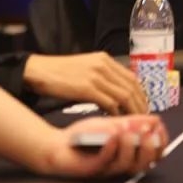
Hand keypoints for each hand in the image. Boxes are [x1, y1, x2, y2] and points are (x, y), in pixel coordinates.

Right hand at [23, 52, 147, 114]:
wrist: (39, 71)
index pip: (132, 77)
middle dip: (140, 104)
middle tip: (143, 119)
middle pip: (131, 87)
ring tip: (133, 123)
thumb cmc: (60, 73)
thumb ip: (102, 75)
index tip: (143, 106)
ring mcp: (95, 76)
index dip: (140, 94)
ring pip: (123, 95)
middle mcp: (103, 65)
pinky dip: (116, 113)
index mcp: (104, 59)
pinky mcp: (87, 88)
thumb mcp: (86, 67)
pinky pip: (109, 102)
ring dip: (131, 111)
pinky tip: (116, 120)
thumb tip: (117, 91)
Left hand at [38, 115, 167, 177]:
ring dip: (129, 145)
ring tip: (127, 129)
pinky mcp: (93, 170)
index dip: (160, 143)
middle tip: (146, 132)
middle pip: (144, 164)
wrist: (58, 145)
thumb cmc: (85, 137)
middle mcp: (121, 165)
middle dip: (148, 147)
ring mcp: (107, 169)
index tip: (159, 128)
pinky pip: (105, 161)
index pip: (153, 155)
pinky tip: (113, 135)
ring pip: (126, 165)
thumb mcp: (112, 125)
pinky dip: (112, 147)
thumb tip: (154, 119)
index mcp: (129, 155)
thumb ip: (133, 123)